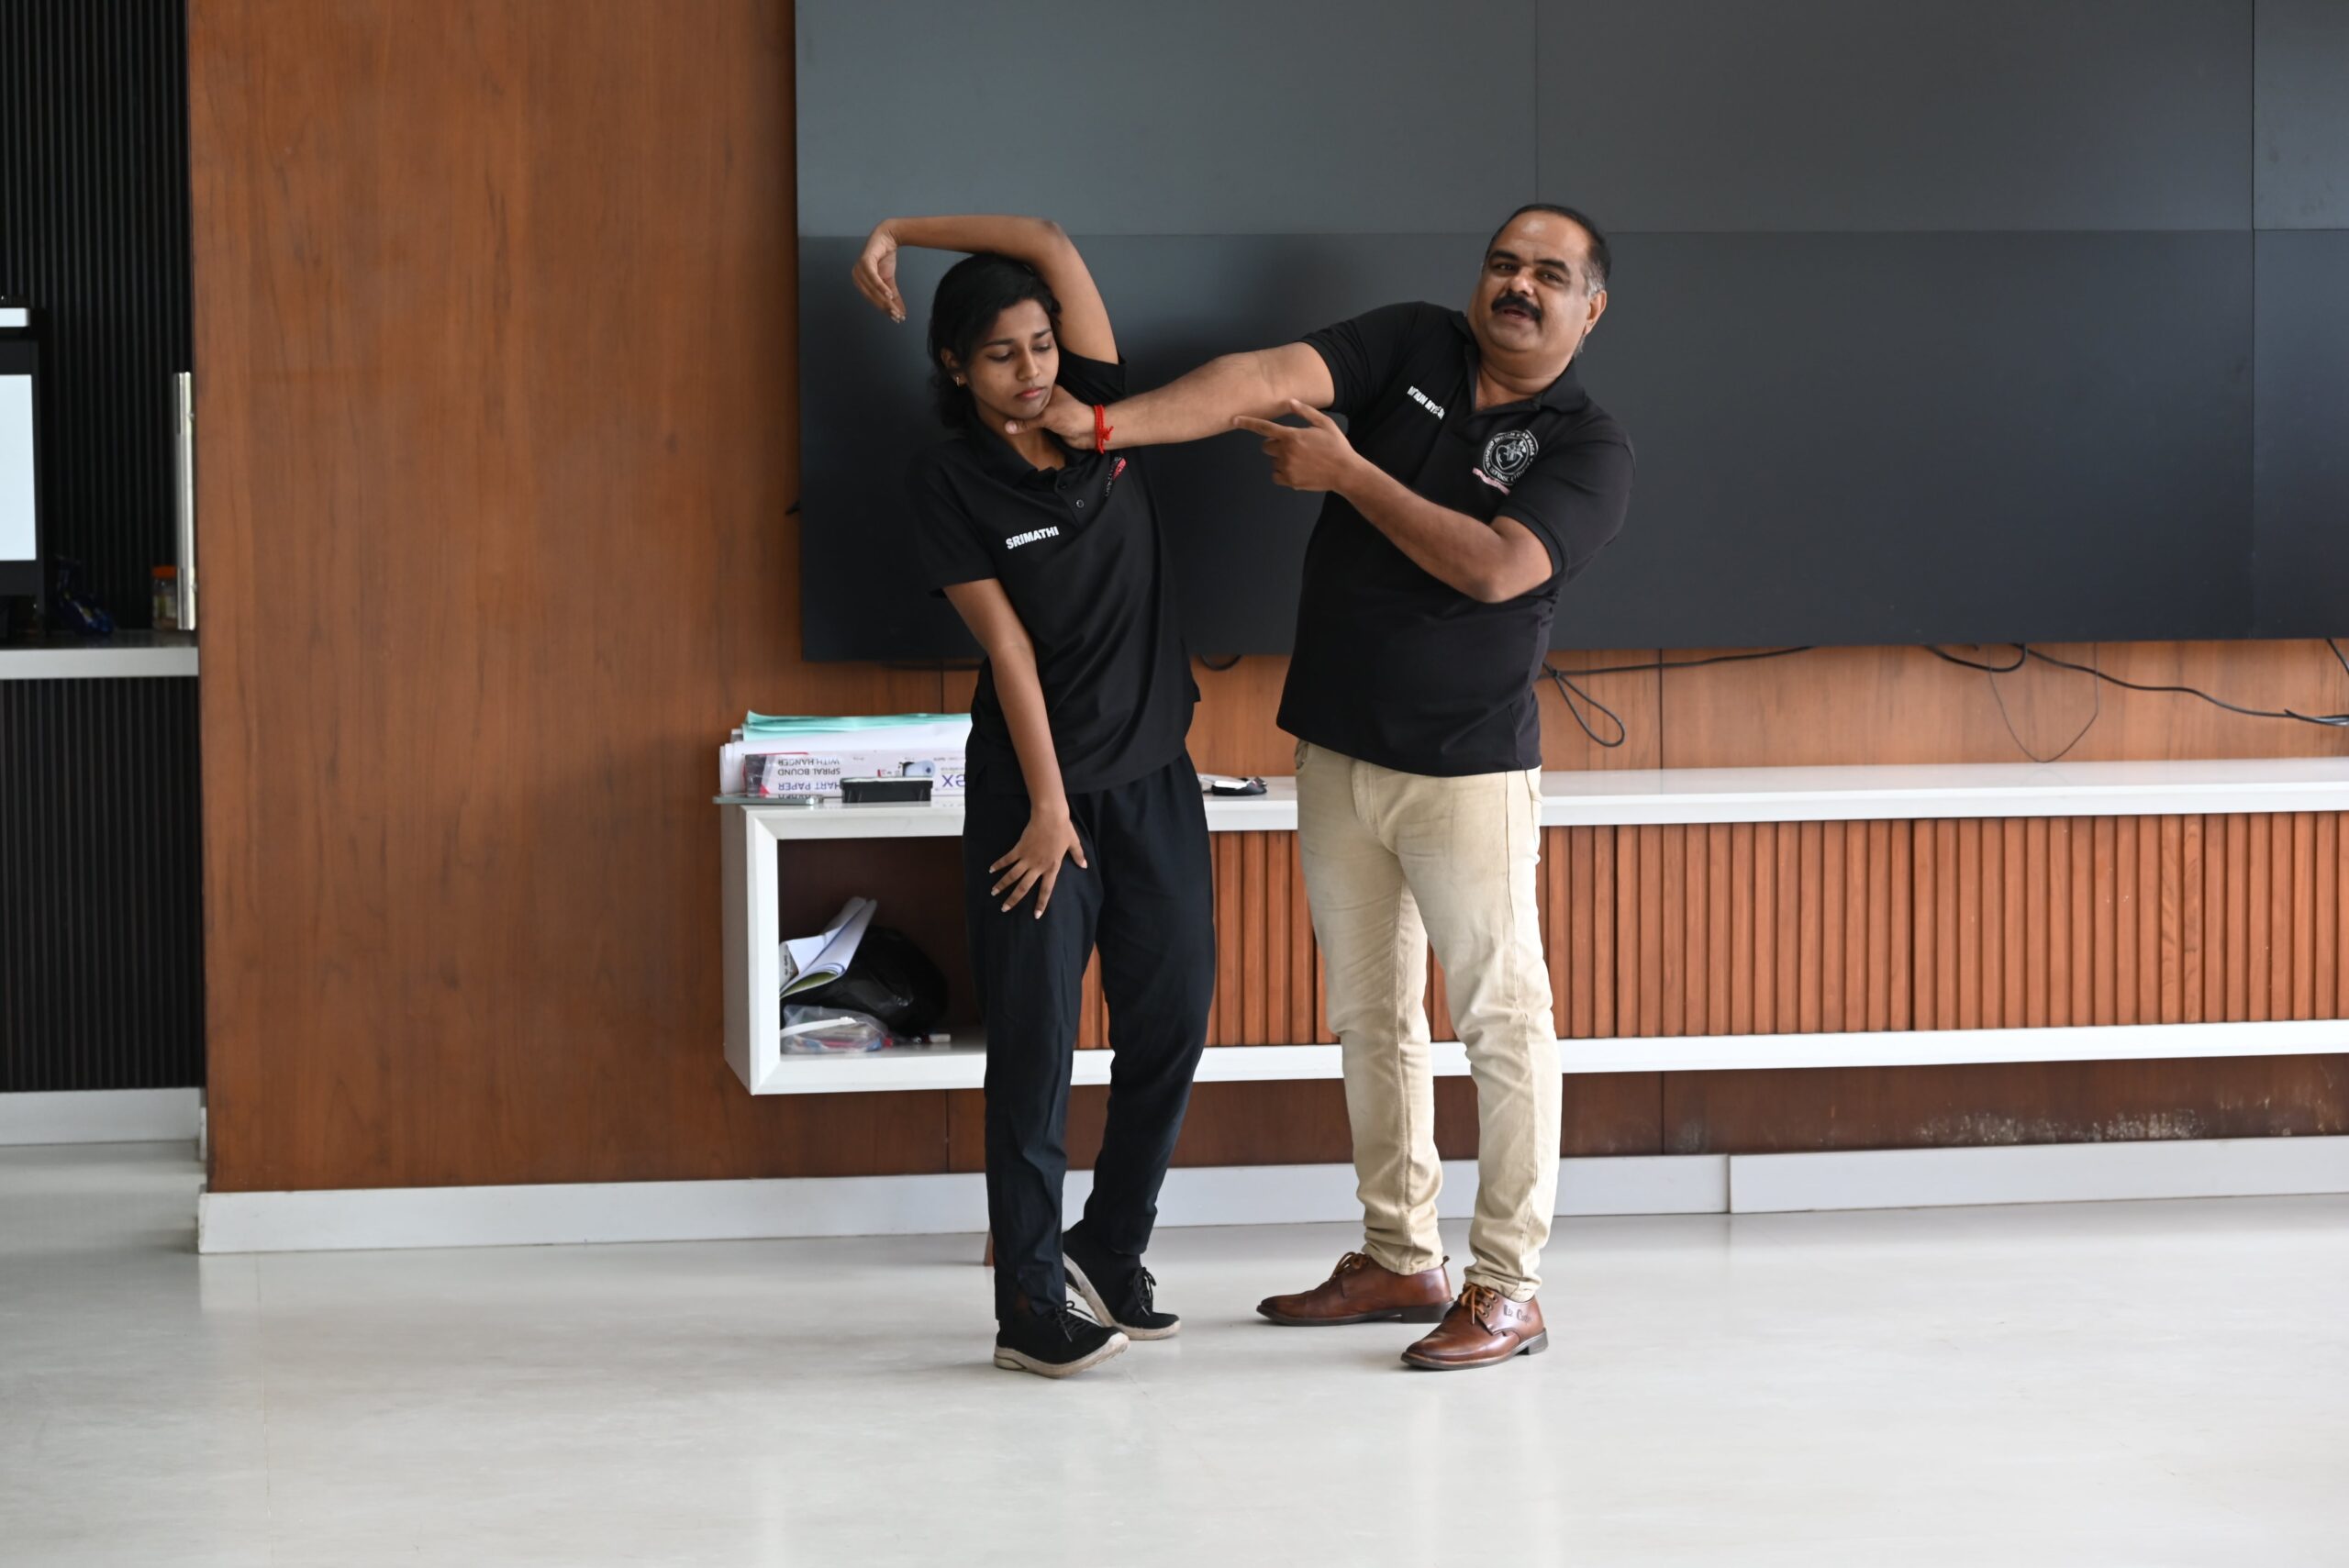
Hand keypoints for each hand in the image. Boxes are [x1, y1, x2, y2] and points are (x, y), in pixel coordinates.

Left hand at [851, 223, 903, 321]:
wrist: (888, 237)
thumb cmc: (885, 258)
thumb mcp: (889, 281)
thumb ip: (893, 296)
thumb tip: (902, 312)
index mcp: (860, 283)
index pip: (872, 300)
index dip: (884, 310)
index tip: (896, 318)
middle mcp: (856, 277)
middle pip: (872, 297)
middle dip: (885, 308)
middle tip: (896, 316)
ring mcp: (859, 269)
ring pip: (872, 290)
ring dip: (884, 300)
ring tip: (894, 308)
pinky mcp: (865, 261)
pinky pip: (873, 278)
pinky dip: (880, 287)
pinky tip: (889, 295)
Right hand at [989, 810, 1087, 916]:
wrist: (1050, 816)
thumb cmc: (1063, 829)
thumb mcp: (1073, 843)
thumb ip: (1078, 856)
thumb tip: (1084, 866)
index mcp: (1052, 867)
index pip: (1046, 890)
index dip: (1041, 903)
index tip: (1036, 915)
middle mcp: (1038, 866)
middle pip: (1024, 887)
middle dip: (1014, 899)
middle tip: (1004, 908)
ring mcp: (1027, 858)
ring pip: (1012, 876)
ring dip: (1002, 885)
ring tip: (993, 892)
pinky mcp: (1019, 849)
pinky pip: (1007, 859)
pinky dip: (999, 865)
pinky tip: (991, 870)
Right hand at [1003, 385, 1094, 442]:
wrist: (1087, 432)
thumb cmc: (1069, 416)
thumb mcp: (1046, 417)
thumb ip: (1026, 422)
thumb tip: (1007, 427)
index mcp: (1051, 389)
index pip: (1031, 386)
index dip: (1019, 388)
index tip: (1006, 390)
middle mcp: (1050, 399)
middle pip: (1031, 400)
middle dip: (1020, 404)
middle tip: (1003, 404)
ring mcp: (1051, 411)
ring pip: (1034, 412)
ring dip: (1025, 415)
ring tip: (1006, 414)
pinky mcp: (1051, 423)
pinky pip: (1037, 423)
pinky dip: (1029, 424)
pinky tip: (1016, 425)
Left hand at [1232, 400, 1361, 492]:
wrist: (1345, 472)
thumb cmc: (1336, 445)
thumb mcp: (1325, 424)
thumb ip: (1305, 412)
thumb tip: (1289, 401)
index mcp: (1292, 435)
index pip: (1264, 427)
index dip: (1247, 422)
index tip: (1234, 419)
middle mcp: (1286, 452)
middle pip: (1266, 446)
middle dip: (1275, 445)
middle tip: (1293, 446)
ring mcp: (1287, 468)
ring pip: (1272, 461)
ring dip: (1281, 459)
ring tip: (1302, 459)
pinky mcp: (1290, 481)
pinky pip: (1275, 476)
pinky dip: (1282, 473)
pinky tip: (1298, 470)